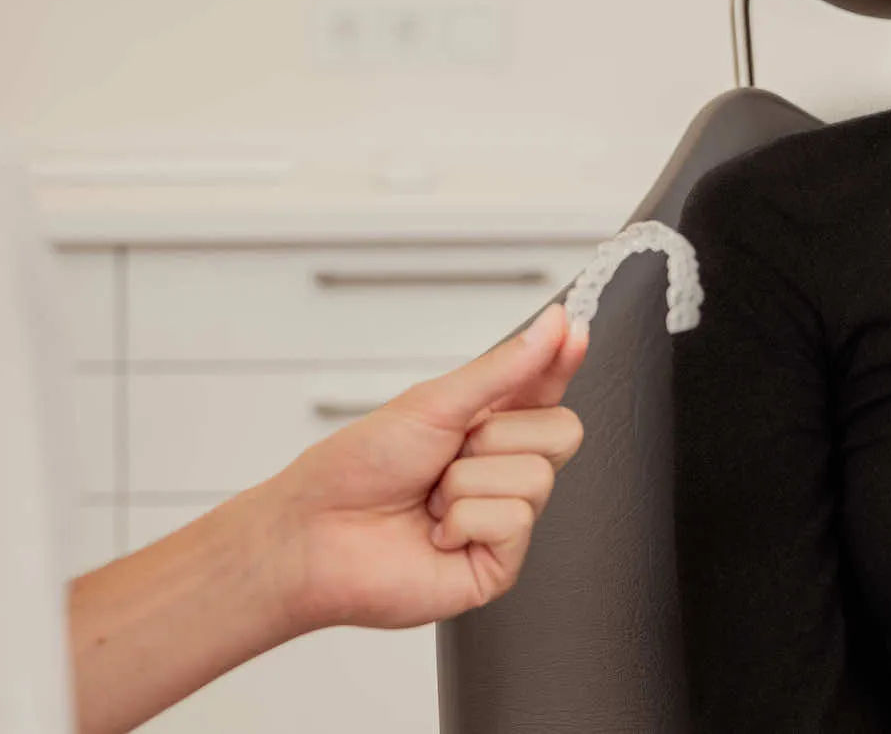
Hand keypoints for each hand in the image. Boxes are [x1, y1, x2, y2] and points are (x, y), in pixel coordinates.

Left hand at [253, 304, 588, 633]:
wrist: (316, 533)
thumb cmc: (358, 467)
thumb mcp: (434, 402)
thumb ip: (503, 370)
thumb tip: (553, 327)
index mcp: (487, 423)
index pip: (545, 386)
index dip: (563, 357)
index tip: (574, 329)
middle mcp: (501, 469)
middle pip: (562, 431)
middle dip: (496, 434)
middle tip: (450, 451)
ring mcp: (503, 518)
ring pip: (537, 477)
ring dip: (467, 482)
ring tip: (430, 498)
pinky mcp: (499, 564)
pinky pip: (516, 521)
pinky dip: (464, 519)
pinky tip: (436, 532)